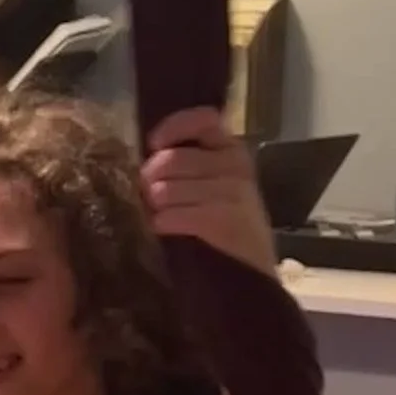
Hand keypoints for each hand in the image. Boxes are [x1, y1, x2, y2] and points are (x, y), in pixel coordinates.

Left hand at [141, 106, 276, 275]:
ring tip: (161, 217)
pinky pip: (172, 215)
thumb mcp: (210, 187)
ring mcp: (234, 191)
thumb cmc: (222, 228)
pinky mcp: (224, 220)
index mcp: (231, 149)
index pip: (202, 119)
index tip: (155, 145)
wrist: (251, 275)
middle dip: (149, 181)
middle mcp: (236, 165)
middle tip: (150, 200)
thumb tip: (143, 159)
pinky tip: (165, 230)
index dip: (173, 128)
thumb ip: (184, 165)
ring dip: (154, 208)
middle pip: (170, 160)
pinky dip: (161, 224)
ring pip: (165, 189)